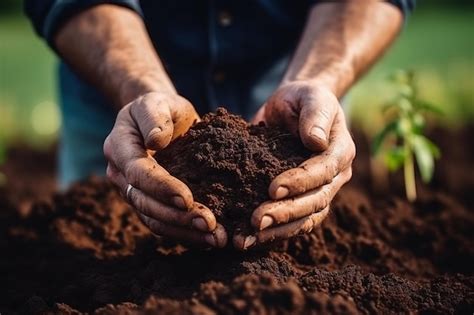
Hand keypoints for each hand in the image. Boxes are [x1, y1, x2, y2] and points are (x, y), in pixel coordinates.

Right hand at [104, 92, 226, 247]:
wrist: (161, 120)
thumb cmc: (161, 107)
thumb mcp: (158, 101)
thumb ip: (155, 116)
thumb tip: (155, 141)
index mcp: (119, 147)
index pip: (138, 173)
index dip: (161, 188)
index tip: (187, 199)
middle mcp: (121, 175)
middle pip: (145, 203)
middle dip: (177, 217)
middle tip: (210, 225)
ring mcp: (134, 192)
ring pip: (154, 220)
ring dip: (185, 232)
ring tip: (216, 239)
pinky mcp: (151, 203)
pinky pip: (164, 224)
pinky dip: (187, 233)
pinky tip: (211, 238)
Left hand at [234, 81, 354, 249]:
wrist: (295, 107)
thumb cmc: (304, 98)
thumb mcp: (310, 97)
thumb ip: (314, 115)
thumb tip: (315, 141)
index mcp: (340, 152)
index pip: (323, 172)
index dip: (300, 182)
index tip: (273, 188)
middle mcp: (334, 177)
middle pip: (314, 202)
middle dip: (285, 213)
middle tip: (256, 221)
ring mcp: (319, 191)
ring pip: (304, 219)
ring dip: (277, 231)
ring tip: (247, 239)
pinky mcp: (300, 199)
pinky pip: (291, 221)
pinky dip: (271, 232)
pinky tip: (247, 238)